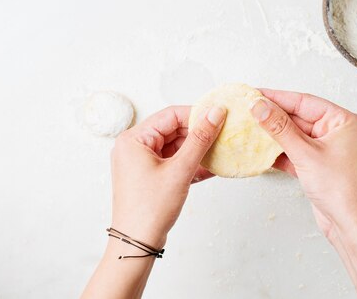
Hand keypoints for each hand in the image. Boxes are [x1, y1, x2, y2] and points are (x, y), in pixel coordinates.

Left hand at [110, 105, 225, 247]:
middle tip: (223, 135)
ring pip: (176, 146)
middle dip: (199, 134)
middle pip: (173, 130)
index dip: (196, 114)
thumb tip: (215, 113)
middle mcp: (134, 147)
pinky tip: (210, 167)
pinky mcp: (150, 176)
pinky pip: (174, 161)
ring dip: (197, 150)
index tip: (219, 116)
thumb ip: (200, 139)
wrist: (136, 244)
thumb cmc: (150, 209)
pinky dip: (190, 163)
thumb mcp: (180, 170)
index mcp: (133, 139)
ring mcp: (141, 162)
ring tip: (220, 152)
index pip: (170, 115)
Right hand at [250, 89, 356, 236]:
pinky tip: (261, 149)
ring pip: (295, 135)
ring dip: (274, 134)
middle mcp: (337, 131)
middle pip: (298, 117)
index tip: (255, 93)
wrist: (351, 225)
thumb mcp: (305, 154)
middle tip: (247, 110)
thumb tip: (260, 106)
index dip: (277, 97)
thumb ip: (280, 128)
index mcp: (343, 121)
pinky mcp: (318, 164)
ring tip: (249, 127)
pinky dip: (279, 151)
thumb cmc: (341, 189)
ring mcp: (327, 148)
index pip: (304, 102)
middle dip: (273, 116)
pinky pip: (295, 150)